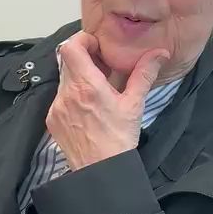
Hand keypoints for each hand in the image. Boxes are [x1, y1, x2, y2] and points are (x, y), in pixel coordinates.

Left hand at [46, 32, 168, 170]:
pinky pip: (60, 98)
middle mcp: (67, 93)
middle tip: (102, 67)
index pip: (71, 47)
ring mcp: (57, 107)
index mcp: (87, 86)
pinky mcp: (53, 119)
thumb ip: (144, 74)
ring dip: (79, 78)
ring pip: (64, 79)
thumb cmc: (118, 140)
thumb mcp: (134, 105)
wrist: (100, 172)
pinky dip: (72, 96)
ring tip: (97, 91)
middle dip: (84, 59)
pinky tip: (87, 109)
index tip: (96, 47)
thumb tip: (159, 54)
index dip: (82, 41)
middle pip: (68, 61)